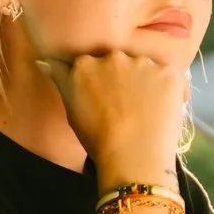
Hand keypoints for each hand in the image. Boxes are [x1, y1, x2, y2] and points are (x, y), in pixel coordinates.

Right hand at [38, 50, 186, 189]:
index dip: (99, 83)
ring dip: (145, 83)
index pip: (90, 64)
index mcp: (84, 64)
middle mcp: (113, 56)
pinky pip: (170, 76)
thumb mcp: (71, 110)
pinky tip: (163, 111)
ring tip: (146, 112)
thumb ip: (60, 79)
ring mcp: (143, 62)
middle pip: (118, 63)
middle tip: (126, 109)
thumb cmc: (97, 139)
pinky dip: (169, 90)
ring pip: (145, 68)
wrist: (133, 156)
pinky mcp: (169, 72)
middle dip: (122, 79)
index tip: (104, 102)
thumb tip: (44, 60)